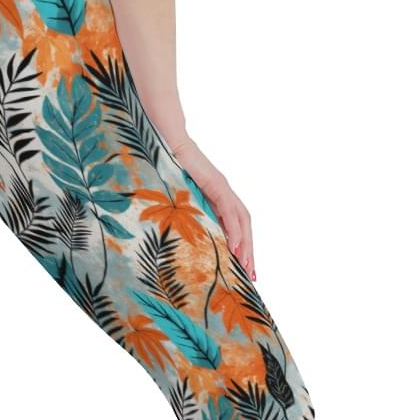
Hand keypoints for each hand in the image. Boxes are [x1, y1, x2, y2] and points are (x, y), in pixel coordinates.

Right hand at [168, 133, 256, 279]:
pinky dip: (234, 230)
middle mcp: (226, 193)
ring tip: (245, 265)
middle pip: (246, 226)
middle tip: (251, 275)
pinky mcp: (216, 184)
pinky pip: (228, 211)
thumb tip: (183, 235)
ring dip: (245, 245)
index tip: (244, 269)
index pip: (238, 225)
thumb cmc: (169, 169)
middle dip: (249, 252)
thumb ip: (187, 212)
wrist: (168, 143)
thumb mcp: (180, 197)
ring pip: (242, 221)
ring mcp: (223, 188)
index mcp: (219, 197)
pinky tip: (234, 246)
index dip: (243, 247)